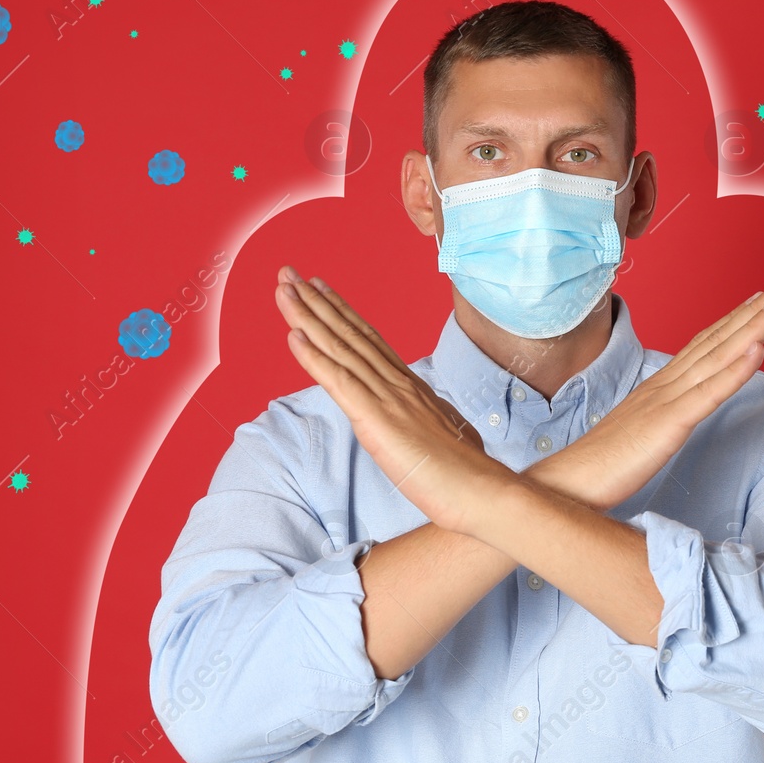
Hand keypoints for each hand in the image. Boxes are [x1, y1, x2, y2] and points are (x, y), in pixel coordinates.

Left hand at [274, 266, 499, 526]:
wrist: (479, 488)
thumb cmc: (466, 471)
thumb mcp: (444, 434)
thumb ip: (428, 418)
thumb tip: (426, 417)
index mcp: (410, 386)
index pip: (370, 340)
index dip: (342, 312)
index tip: (321, 289)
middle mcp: (396, 383)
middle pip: (350, 334)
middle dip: (317, 302)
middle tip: (289, 274)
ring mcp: (386, 397)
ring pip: (340, 348)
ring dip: (307, 316)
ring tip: (284, 289)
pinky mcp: (375, 418)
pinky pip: (339, 381)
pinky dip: (314, 356)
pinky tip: (294, 335)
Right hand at [524, 279, 763, 512]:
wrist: (567, 483)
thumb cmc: (600, 463)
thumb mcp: (639, 431)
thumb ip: (658, 415)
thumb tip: (674, 413)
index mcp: (660, 387)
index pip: (703, 345)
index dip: (733, 320)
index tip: (759, 299)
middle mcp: (665, 385)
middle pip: (715, 341)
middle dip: (752, 312)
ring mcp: (666, 401)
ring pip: (717, 357)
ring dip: (752, 327)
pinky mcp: (667, 425)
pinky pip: (707, 395)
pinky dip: (734, 371)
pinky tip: (758, 351)